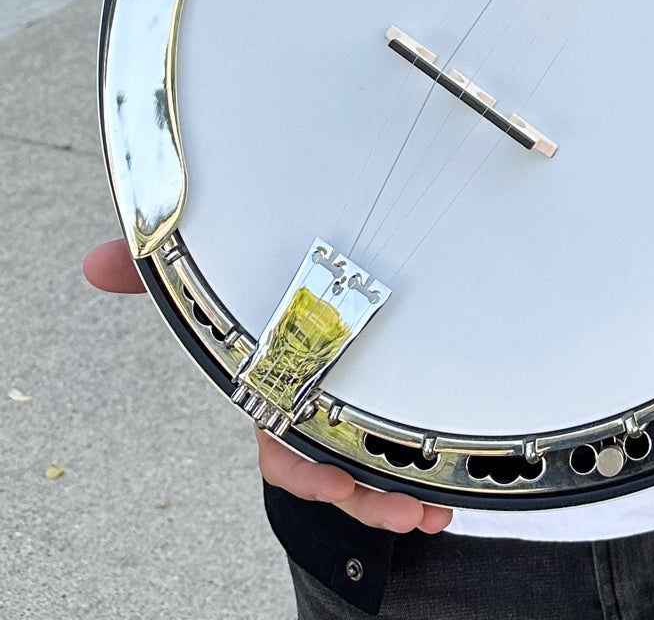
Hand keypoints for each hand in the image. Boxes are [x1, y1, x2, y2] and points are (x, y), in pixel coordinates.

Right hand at [84, 239, 450, 534]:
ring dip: (397, 496)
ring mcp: (348, 401)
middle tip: (404, 509)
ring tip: (429, 511)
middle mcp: (309, 403)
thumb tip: (95, 263)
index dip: (304, 470)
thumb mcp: (214, 276)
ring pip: (369, 468)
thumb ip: (156, 273)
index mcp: (275, 386)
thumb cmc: (254, 280)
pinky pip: (397, 444)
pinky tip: (444, 494)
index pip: (280, 442)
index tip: (335, 481)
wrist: (309, 256)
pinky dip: (420, 471)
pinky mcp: (386, 388)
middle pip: (333, 469)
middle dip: (365, 498)